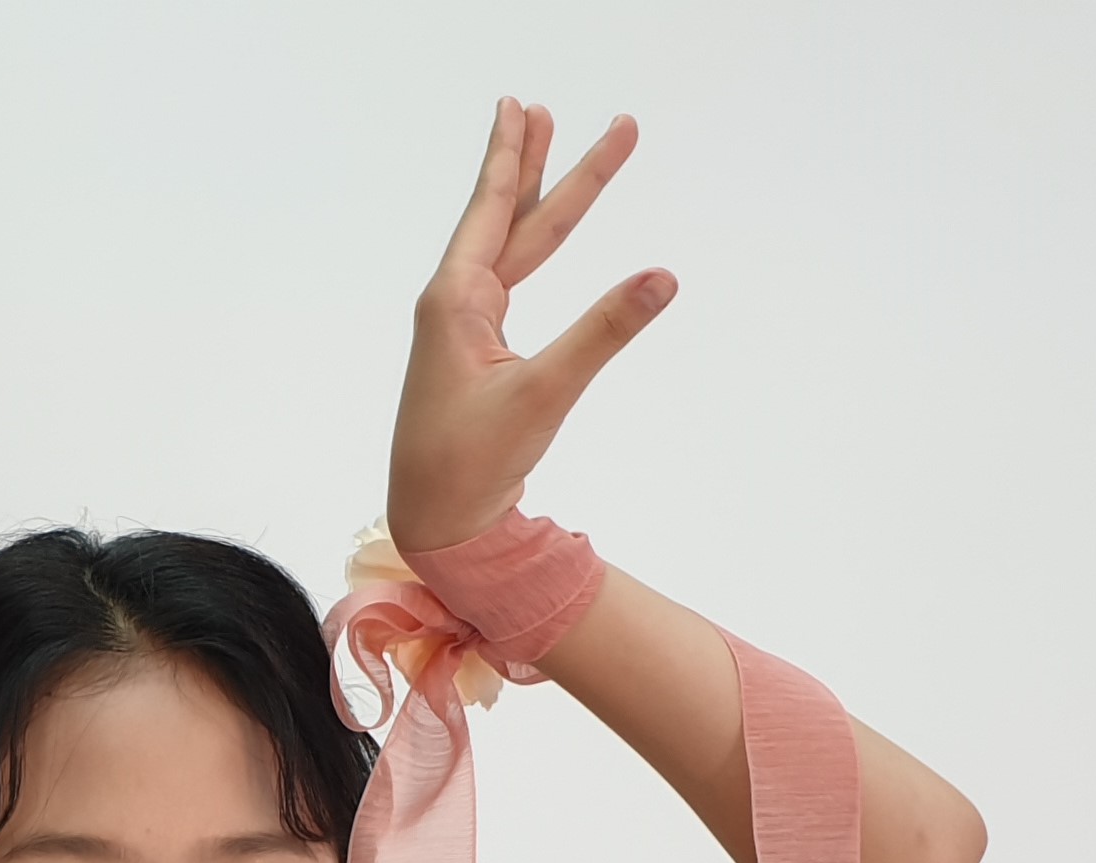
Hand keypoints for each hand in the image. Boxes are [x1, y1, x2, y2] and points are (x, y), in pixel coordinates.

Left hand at [386, 100, 673, 555]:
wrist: (434, 524)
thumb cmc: (470, 465)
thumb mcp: (544, 395)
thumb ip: (603, 332)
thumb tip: (662, 277)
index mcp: (456, 302)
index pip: (496, 212)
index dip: (518, 158)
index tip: (524, 106)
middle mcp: (453, 306)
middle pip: (504, 219)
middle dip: (532, 164)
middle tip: (546, 106)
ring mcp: (461, 331)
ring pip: (504, 248)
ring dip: (526, 198)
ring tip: (542, 142)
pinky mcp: (473, 357)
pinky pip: (504, 283)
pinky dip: (523, 249)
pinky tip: (528, 239)